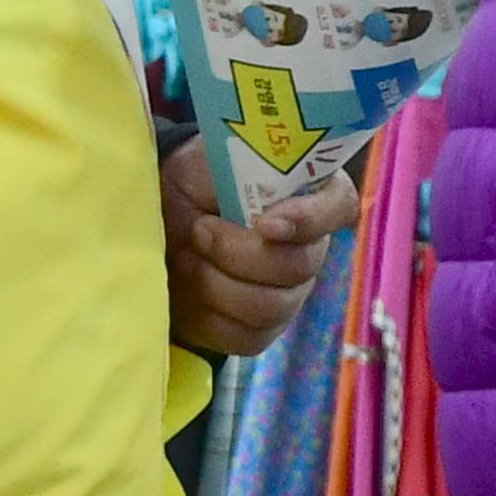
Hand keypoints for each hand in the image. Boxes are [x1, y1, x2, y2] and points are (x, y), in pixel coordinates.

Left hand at [165, 144, 355, 359]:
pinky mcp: (260, 330)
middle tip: (198, 230)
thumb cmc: (188, 186)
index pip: (339, 205)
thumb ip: (242, 158)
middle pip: (298, 267)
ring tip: (188, 260)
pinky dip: (209, 317)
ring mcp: (290, 293)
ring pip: (272, 306)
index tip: (265, 222)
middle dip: (236, 252)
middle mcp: (310, 247)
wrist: (155, 226)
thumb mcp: (208, 158)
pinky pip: (248, 337)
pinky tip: (191, 293)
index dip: (309, 219)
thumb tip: (259, 175)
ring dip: (216, 284)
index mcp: (307, 195)